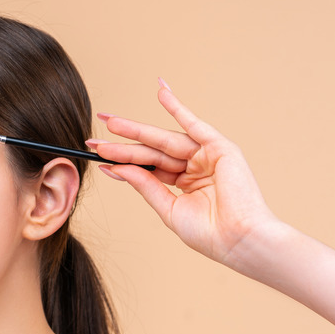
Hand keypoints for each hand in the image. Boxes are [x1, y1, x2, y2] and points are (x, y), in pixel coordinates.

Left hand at [88, 80, 277, 264]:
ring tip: (111, 124)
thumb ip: (146, 185)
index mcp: (185, 184)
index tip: (98, 156)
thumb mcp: (169, 208)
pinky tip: (161, 92)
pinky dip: (178, 107)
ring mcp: (207, 155)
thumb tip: (119, 168)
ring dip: (137, 130)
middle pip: (152, 152)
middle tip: (95, 140)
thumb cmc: (210, 234)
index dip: (123, 161)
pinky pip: (194, 123)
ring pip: (164, 140)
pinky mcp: (220, 147)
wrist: (239, 241)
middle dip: (123, 144)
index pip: (148, 168)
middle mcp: (195, 166)